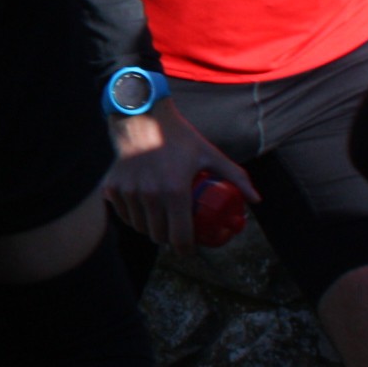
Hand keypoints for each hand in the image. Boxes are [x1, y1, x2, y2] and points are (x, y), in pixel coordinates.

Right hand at [101, 106, 252, 250]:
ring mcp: (128, 192)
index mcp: (175, 191)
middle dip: (168, 239)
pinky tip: (140, 212)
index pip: (179, 236)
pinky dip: (131, 218)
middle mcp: (150, 195)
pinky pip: (121, 214)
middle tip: (175, 232)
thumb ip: (235, 177)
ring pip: (138, 227)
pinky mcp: (111, 188)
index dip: (186, 249)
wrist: (141, 117)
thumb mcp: (210, 154)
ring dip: (149, 229)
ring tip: (159, 221)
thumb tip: (256, 199)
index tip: (189, 249)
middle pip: (158, 235)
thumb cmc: (178, 137)